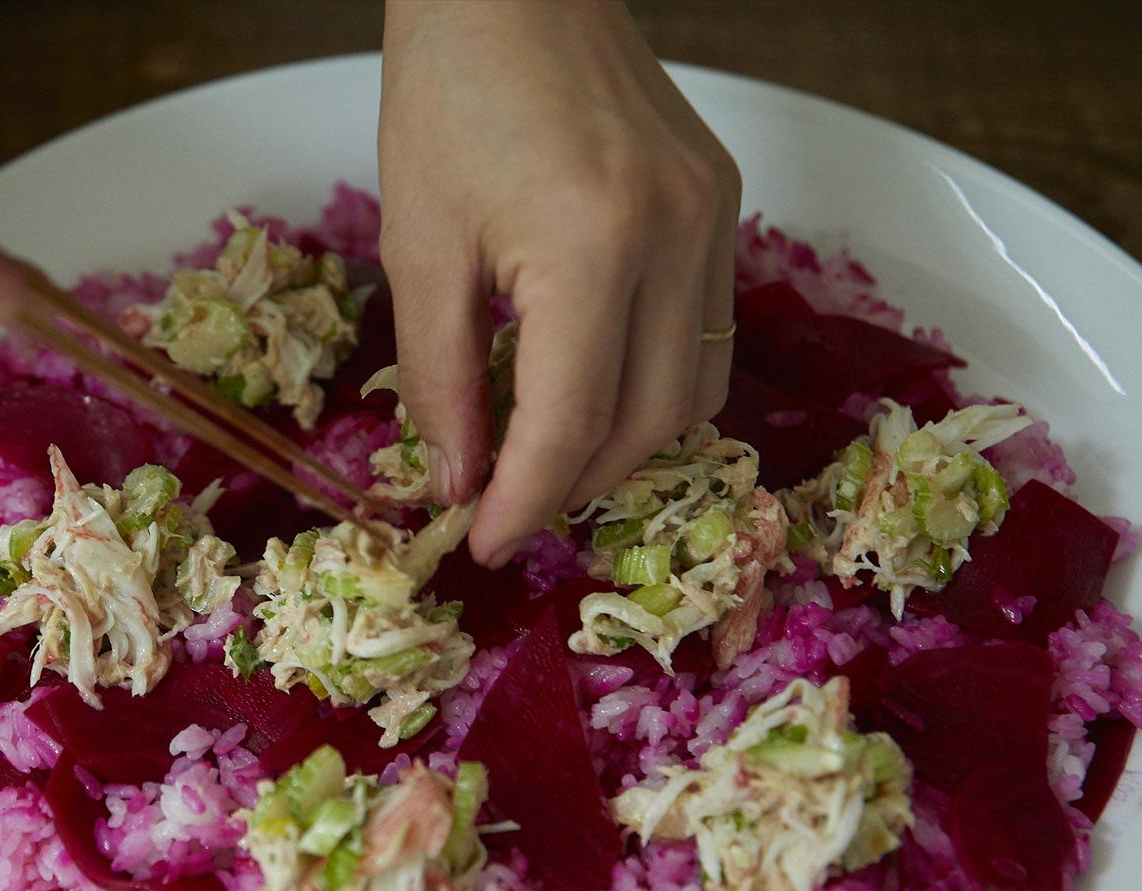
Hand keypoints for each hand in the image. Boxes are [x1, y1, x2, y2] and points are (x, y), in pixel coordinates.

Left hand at [379, 0, 740, 565]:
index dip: (525, 501)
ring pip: (695, 389)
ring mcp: (715, 218)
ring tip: (549, 460)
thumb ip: (440, 377)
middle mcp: (678, 236)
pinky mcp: (723, 202)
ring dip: (624, 445)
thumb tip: (461, 479)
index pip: (571, 422)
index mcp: (592, 245)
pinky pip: (705, 331)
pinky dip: (653, 383)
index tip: (483, 544)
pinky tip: (593, 389)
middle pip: (648, 422)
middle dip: (575, 484)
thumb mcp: (418, 246)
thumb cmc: (449, 94)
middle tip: (508, 508)